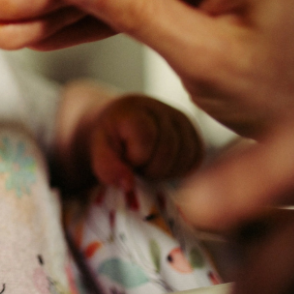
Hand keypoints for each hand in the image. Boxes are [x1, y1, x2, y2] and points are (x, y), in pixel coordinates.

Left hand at [61, 91, 204, 192]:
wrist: (122, 124)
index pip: (146, 140)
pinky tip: (162, 165)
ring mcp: (182, 120)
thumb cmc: (110, 137)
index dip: (135, 158)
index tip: (125, 157)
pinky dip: (179, 170)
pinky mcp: (194, 132)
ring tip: (148, 163)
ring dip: (165, 171)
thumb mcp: (98, 149)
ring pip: (185, 158)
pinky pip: (196, 159)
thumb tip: (128, 185)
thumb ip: (107, 166)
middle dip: (149, 168)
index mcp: (135, 108)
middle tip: (136, 164)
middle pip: (167, 152)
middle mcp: (163, 109)